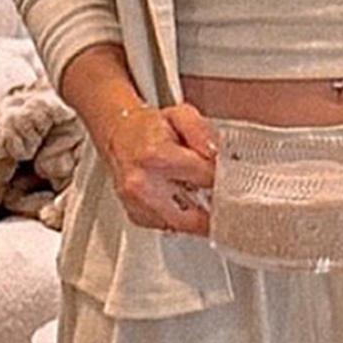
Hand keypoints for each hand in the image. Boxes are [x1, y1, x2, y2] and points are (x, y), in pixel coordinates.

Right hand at [103, 100, 218, 234]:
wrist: (120, 137)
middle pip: (196, 216)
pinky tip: (175, 197)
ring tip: (189, 189)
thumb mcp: (180, 116)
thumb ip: (202, 132)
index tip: (222, 172)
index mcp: (156, 157)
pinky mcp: (138, 217)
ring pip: (185, 226)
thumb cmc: (149, 129)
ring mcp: (138, 204)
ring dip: (195, 212)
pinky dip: (179, 216)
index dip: (220, 175)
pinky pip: (170, 226)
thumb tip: (216, 154)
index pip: (206, 178)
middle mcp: (143, 185)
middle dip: (210, 204)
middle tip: (211, 189)